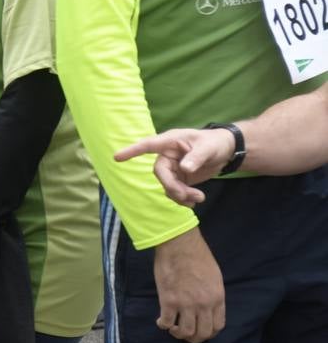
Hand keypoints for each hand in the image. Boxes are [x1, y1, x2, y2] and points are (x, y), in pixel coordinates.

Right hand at [114, 128, 233, 206]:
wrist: (225, 152)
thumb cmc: (215, 143)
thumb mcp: (208, 148)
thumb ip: (196, 158)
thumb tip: (184, 168)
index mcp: (170, 142)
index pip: (147, 145)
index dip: (132, 151)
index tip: (117, 157)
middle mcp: (167, 155)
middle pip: (159, 173)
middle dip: (172, 186)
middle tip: (187, 196)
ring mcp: (172, 167)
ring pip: (166, 184)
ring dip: (180, 195)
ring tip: (199, 199)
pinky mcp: (179, 178)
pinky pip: (174, 191)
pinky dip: (183, 198)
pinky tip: (195, 201)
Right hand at [153, 228, 224, 342]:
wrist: (179, 244)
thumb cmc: (197, 255)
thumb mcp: (214, 277)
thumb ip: (212, 294)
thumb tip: (207, 306)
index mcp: (217, 298)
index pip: (217, 326)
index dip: (209, 333)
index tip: (201, 331)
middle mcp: (203, 305)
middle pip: (202, 333)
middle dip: (194, 338)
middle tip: (186, 334)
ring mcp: (185, 304)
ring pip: (184, 332)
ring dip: (178, 334)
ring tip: (172, 328)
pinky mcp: (168, 300)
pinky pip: (166, 322)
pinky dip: (163, 325)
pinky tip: (160, 321)